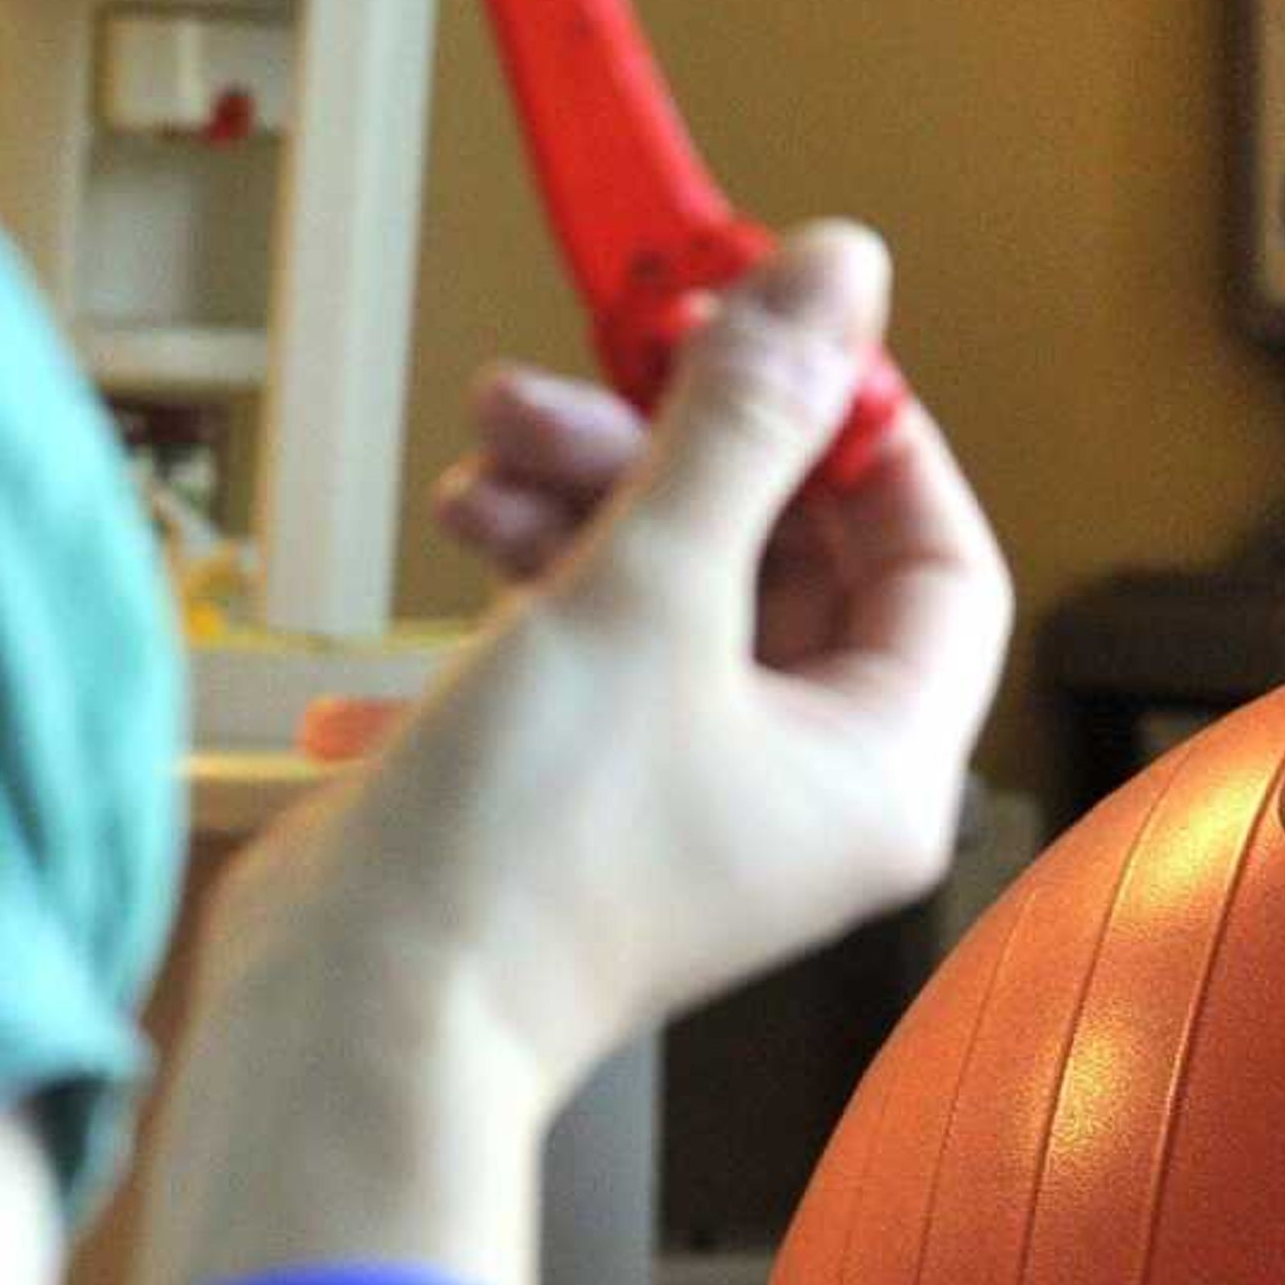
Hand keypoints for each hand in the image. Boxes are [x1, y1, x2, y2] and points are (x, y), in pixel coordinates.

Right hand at [136, 224, 1009, 1284]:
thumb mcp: (651, 587)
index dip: (867, 428)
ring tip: (503, 429)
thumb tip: (842, 273)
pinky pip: (599, 620)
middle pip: (794, 548)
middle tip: (612, 357)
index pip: (938, 551)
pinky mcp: (584, 774)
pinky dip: (543, 549)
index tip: (782, 336)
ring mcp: (689, 780)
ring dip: (597, 477)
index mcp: (881, 763)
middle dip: (691, 440)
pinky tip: (472, 506)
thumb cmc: (522, 855)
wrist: (345, 1011)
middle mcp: (802, 779)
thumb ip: (748, 418)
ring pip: (682, 570)